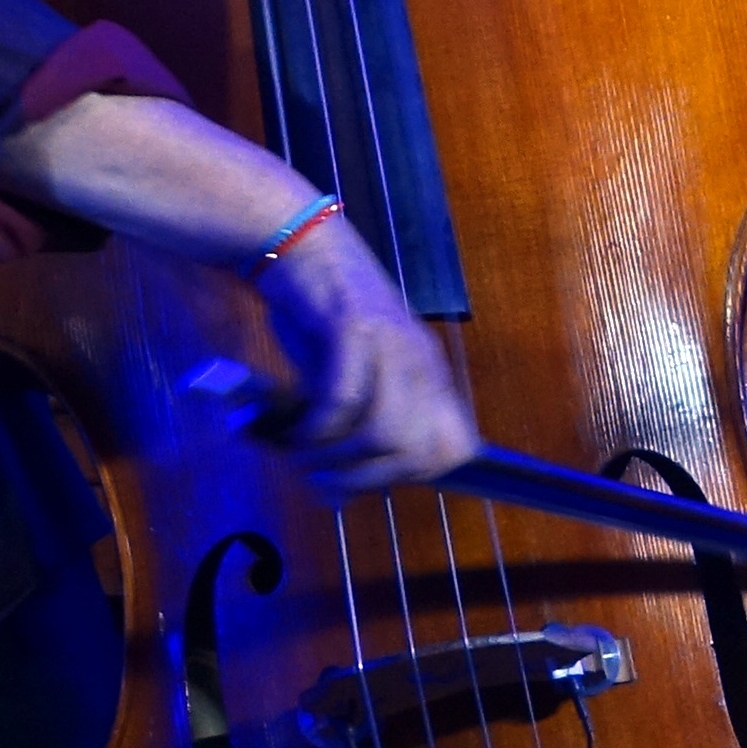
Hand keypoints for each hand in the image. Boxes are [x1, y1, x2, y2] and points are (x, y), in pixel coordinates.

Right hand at [249, 215, 484, 496]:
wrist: (300, 248)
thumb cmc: (320, 320)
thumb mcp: (344, 382)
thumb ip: (347, 435)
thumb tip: (337, 499)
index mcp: (430, 375)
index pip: (455, 449)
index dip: (412, 476)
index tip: (363, 479)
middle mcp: (420, 362)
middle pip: (418, 453)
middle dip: (366, 479)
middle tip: (322, 478)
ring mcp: (390, 345)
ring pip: (383, 434)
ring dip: (335, 459)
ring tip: (302, 458)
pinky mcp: (352, 330)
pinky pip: (339, 403)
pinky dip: (313, 431)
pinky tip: (292, 432)